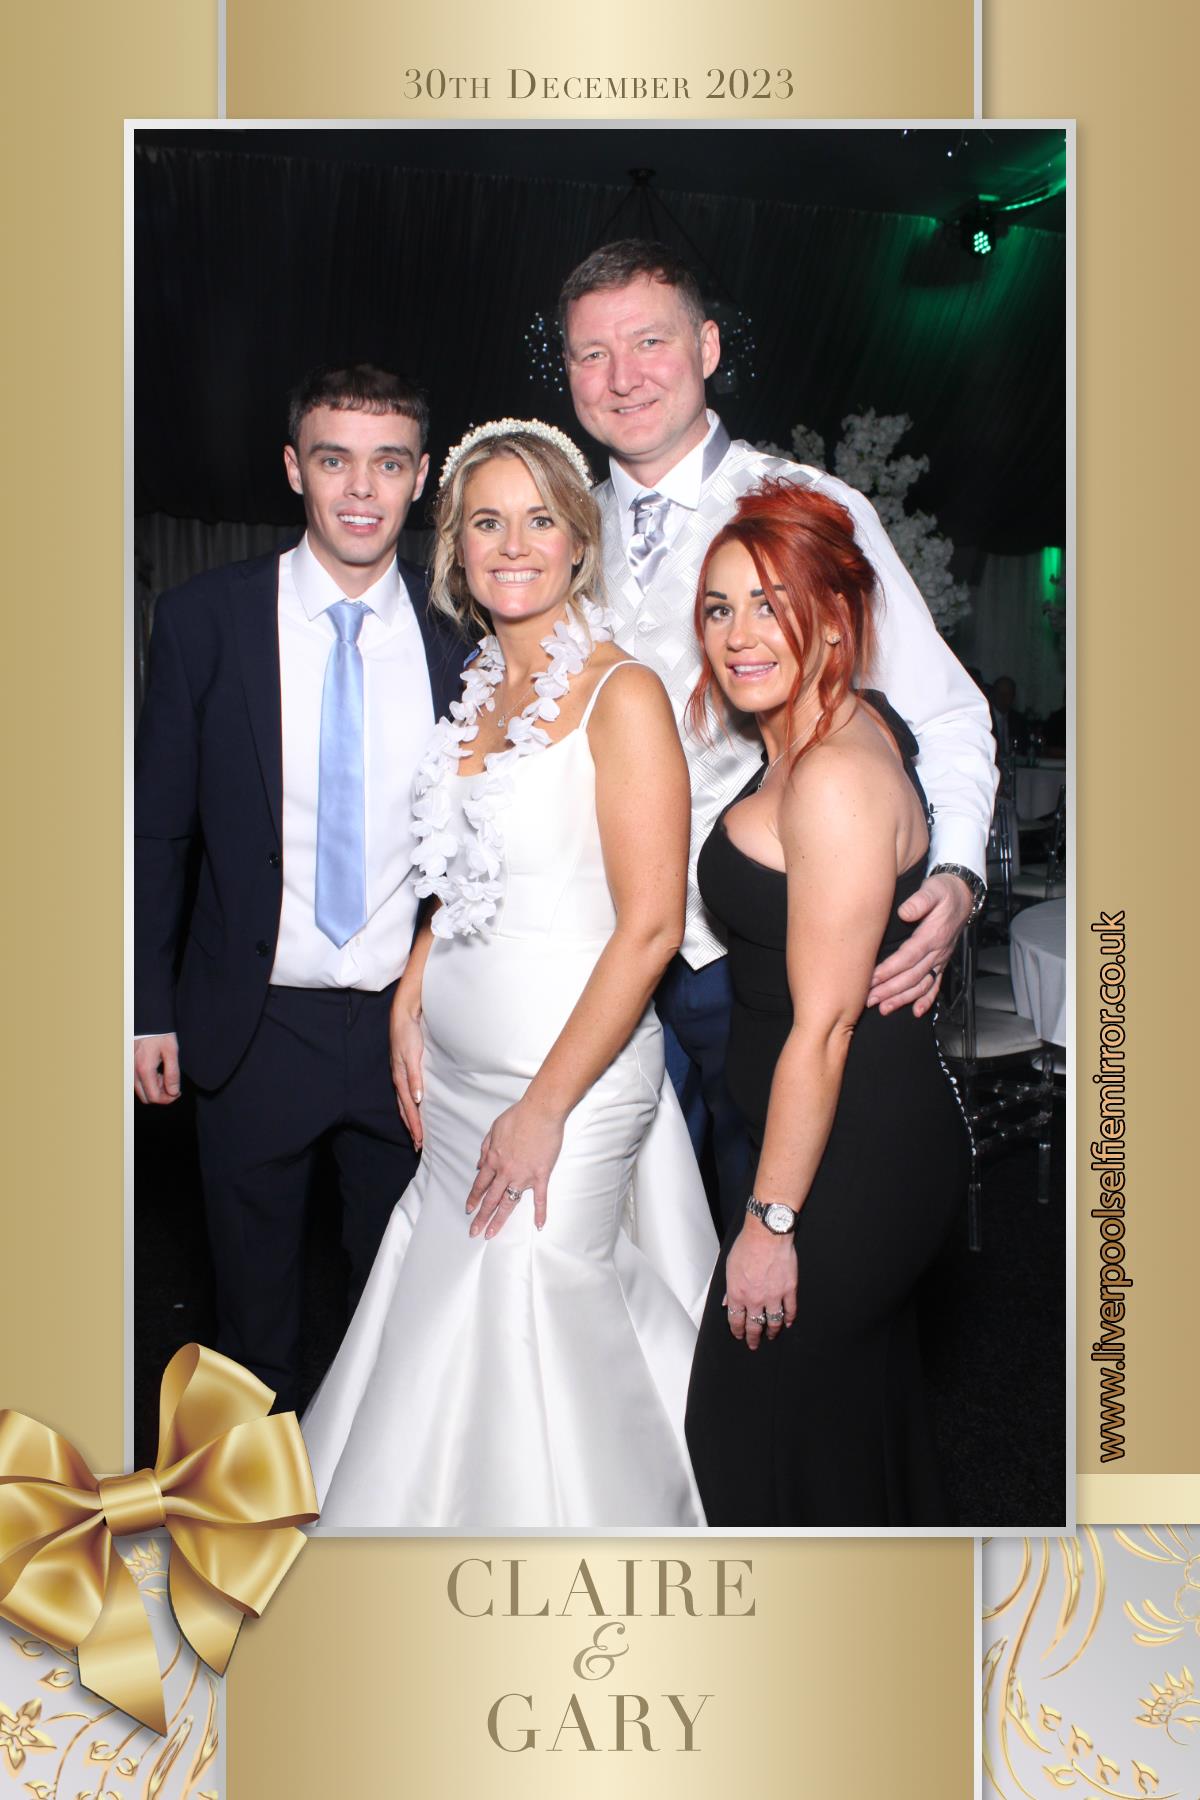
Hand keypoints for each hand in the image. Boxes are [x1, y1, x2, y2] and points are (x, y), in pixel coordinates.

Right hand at [133, 1033, 180, 1104]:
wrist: (146, 1021)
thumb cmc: (159, 1034)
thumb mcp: (171, 1051)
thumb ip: (173, 1073)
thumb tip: (174, 1092)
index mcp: (144, 1069)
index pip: (155, 1097)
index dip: (169, 1098)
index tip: (178, 1091)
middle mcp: (133, 1072)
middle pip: (146, 1098)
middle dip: (162, 1095)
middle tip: (171, 1082)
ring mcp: (128, 1070)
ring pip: (141, 1092)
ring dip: (154, 1089)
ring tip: (163, 1073)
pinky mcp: (128, 1067)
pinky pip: (137, 1083)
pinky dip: (147, 1082)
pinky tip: (155, 1071)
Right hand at [389, 1004, 424, 1149]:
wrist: (403, 1016)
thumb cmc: (408, 1034)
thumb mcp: (412, 1055)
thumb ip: (414, 1077)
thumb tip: (417, 1100)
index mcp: (401, 1078)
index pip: (409, 1107)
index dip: (414, 1125)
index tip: (420, 1140)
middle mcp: (399, 1079)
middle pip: (405, 1109)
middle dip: (412, 1127)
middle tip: (418, 1144)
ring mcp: (401, 1074)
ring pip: (405, 1103)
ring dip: (410, 1119)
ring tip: (416, 1133)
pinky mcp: (404, 1069)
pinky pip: (406, 1093)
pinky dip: (409, 1106)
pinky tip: (414, 1107)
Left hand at [466, 1098, 563, 1238]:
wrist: (540, 1111)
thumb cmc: (518, 1116)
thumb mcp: (494, 1130)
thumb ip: (485, 1149)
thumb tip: (479, 1165)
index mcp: (493, 1160)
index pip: (480, 1184)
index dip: (474, 1198)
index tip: (469, 1210)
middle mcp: (505, 1171)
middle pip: (490, 1199)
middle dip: (481, 1217)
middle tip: (474, 1232)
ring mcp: (523, 1176)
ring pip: (508, 1203)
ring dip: (499, 1220)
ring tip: (492, 1233)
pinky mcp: (540, 1175)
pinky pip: (540, 1198)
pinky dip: (540, 1213)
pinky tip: (539, 1225)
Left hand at [724, 1218, 797, 1349]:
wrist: (766, 1235)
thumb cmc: (746, 1246)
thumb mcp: (729, 1266)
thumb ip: (727, 1287)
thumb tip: (725, 1302)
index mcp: (737, 1293)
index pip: (736, 1319)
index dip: (737, 1330)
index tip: (739, 1335)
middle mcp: (754, 1299)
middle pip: (754, 1325)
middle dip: (752, 1337)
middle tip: (753, 1344)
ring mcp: (773, 1296)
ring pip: (773, 1321)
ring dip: (771, 1331)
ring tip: (771, 1336)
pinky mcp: (788, 1290)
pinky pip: (790, 1309)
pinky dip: (789, 1318)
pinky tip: (787, 1322)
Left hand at [866, 871, 972, 1016]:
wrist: (962, 896)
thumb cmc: (944, 892)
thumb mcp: (933, 890)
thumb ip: (920, 901)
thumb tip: (904, 912)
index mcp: (932, 935)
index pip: (908, 956)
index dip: (890, 970)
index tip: (872, 979)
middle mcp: (937, 951)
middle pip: (912, 975)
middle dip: (890, 990)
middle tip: (869, 999)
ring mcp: (940, 959)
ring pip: (921, 984)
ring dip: (903, 998)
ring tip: (884, 1008)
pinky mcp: (941, 962)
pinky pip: (935, 985)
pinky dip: (926, 1000)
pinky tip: (916, 1011)